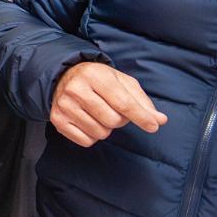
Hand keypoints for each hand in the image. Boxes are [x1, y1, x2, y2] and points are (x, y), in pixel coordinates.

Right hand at [51, 61, 166, 146]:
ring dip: (105, 128)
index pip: (123, 103)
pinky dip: (92, 135)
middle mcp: (76, 89)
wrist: (64, 76)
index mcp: (95, 75)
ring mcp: (64, 105)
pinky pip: (86, 141)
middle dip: (119, 120)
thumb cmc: (99, 80)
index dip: (141, 117)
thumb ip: (142, 102)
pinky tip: (87, 121)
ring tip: (99, 114)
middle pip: (113, 121)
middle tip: (113, 110)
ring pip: (100, 132)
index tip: (153, 127)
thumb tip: (160, 120)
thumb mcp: (122, 82)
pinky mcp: (57, 119)